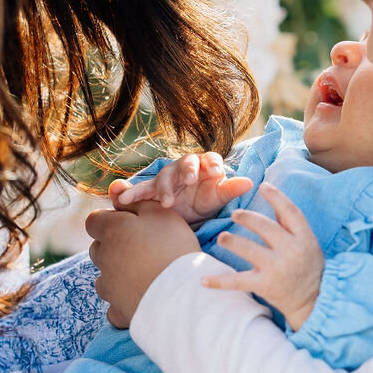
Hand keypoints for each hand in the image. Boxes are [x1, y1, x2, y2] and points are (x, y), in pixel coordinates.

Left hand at [86, 200, 198, 326]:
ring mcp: (108, 287)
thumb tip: (114, 188)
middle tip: (143, 249)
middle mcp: (103, 258)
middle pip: (99, 249)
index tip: (131, 226)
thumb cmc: (173, 247)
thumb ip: (136, 201)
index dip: (111, 221)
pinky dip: (123, 302)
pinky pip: (113, 307)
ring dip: (117, 275)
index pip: (94, 221)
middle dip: (113, 248)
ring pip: (104, 277)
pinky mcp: (118, 312)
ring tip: (145, 275)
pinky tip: (141, 298)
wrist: (181, 295)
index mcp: (111, 231)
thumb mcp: (161, 214)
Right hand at [110, 153, 252, 224]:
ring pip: (164, 177)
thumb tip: (250, 182)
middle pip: (186, 162)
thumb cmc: (205, 201)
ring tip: (168, 203)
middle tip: (190, 181)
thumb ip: (231, 190)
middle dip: (188, 170)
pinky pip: (141, 190)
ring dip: (165, 188)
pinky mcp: (152, 191)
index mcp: (205, 166)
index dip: (214, 163)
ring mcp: (167, 177)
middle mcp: (185, 167)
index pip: (211, 158)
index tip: (218, 173)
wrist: (184, 214)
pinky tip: (122, 201)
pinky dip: (132, 194)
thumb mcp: (218, 198)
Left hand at [204, 182, 323, 330]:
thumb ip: (289, 223)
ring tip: (222, 237)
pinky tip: (203, 280)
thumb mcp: (307, 242)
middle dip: (247, 218)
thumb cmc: (308, 266)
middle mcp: (291, 251)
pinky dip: (219, 281)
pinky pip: (237, 281)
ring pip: (249, 249)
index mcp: (304, 238)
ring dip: (232, 241)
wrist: (313, 301)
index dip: (276, 197)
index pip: (290, 212)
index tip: (263, 186)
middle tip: (234, 214)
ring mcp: (277, 268)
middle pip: (265, 227)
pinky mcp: (264, 285)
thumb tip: (272, 196)